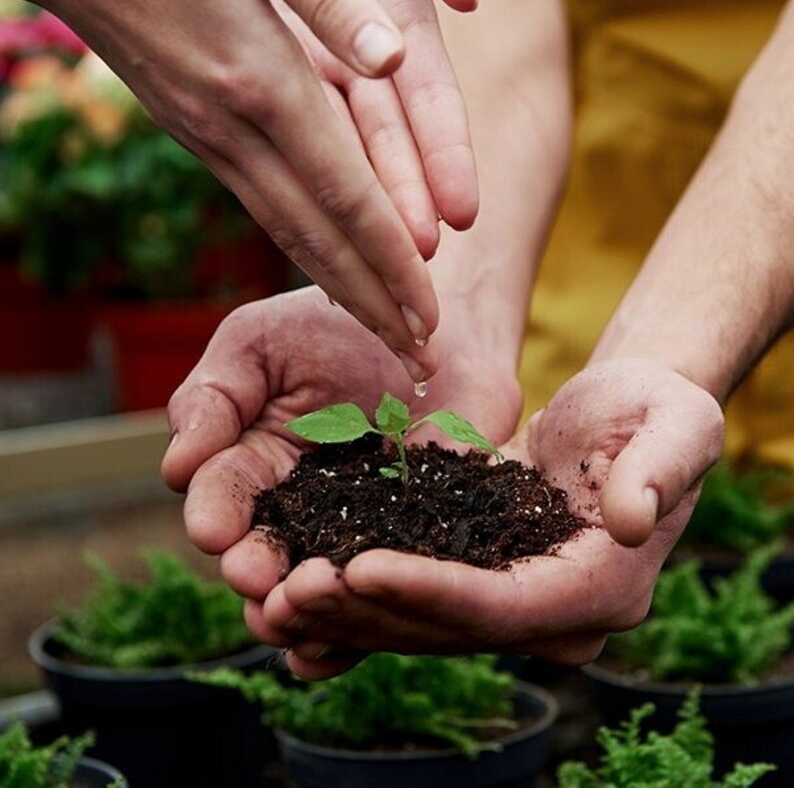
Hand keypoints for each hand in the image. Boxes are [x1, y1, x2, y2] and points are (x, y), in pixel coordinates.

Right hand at [37, 0, 479, 378]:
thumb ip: (335, 7)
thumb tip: (396, 60)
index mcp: (264, 84)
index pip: (347, 198)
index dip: (393, 264)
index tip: (428, 318)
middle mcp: (234, 127)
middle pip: (317, 239)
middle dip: (373, 306)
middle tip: (419, 360)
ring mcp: (209, 135)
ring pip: (286, 232)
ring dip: (341, 290)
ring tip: (386, 332)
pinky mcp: (196, 131)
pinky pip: (262, 206)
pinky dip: (304, 249)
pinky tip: (328, 268)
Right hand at [162, 284, 522, 627]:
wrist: (439, 327)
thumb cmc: (338, 325)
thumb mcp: (259, 345)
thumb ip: (214, 398)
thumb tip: (176, 464)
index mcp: (251, 463)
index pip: (221, 498)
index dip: (216, 515)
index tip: (216, 530)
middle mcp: (297, 510)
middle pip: (265, 556)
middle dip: (255, 571)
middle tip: (258, 581)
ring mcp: (357, 531)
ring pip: (320, 586)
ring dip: (303, 609)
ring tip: (298, 621)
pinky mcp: (415, 542)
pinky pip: (389, 586)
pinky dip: (368, 619)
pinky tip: (348, 646)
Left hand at [247, 358, 723, 678]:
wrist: (634, 414)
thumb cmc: (658, 409)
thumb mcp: (677, 423)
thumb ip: (660, 469)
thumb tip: (629, 519)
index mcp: (603, 586)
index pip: (505, 605)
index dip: (429, 591)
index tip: (358, 565)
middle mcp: (559, 614)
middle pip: (450, 629)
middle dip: (368, 613)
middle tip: (287, 590)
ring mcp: (522, 603)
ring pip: (422, 625)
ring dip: (347, 615)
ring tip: (270, 593)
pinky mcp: (487, 580)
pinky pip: (416, 600)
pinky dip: (358, 596)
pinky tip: (298, 584)